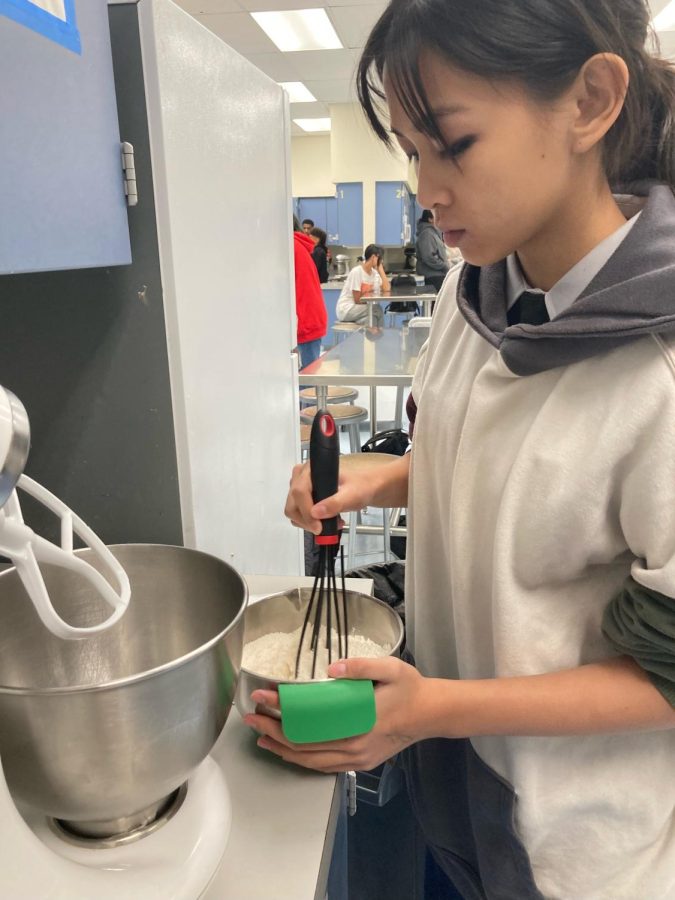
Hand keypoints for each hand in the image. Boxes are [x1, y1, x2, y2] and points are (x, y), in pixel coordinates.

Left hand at [244, 657, 428, 771]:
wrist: (430, 713)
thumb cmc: (409, 689)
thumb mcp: (391, 668)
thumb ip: (362, 666)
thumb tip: (333, 669)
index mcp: (358, 723)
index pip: (309, 721)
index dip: (282, 710)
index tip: (262, 696)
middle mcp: (354, 746)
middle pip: (303, 745)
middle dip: (272, 731)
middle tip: (251, 717)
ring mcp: (356, 758)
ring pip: (310, 760)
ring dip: (282, 749)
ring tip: (261, 736)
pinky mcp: (359, 763)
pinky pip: (323, 766)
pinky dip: (301, 760)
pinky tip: (289, 751)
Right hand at [284, 461, 374, 534]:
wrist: (367, 485)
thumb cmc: (362, 485)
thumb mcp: (352, 495)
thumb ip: (335, 503)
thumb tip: (315, 513)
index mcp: (313, 469)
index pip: (300, 491)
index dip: (306, 512)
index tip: (318, 527)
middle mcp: (303, 475)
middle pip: (293, 502)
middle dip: (306, 520)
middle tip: (322, 529)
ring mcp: (302, 485)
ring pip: (294, 509)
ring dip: (308, 522)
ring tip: (329, 525)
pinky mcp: (305, 494)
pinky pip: (299, 511)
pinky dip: (309, 521)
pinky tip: (325, 522)